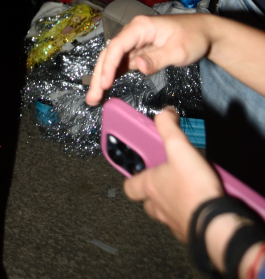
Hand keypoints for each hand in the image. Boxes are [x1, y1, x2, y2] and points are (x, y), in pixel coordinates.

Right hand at [87, 13, 216, 104]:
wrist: (204, 32)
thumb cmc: (193, 38)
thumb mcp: (179, 50)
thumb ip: (157, 59)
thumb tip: (137, 67)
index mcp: (141, 27)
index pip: (118, 46)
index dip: (109, 65)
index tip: (104, 84)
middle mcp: (133, 32)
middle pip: (110, 53)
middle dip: (99, 75)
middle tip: (92, 98)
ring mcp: (135, 41)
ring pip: (113, 59)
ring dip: (103, 77)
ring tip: (94, 98)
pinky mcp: (139, 50)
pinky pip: (122, 62)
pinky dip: (113, 75)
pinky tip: (106, 87)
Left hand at [124, 109, 221, 244]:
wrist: (215, 223)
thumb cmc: (194, 188)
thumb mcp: (179, 148)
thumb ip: (168, 127)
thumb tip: (165, 113)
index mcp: (151, 186)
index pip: (130, 186)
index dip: (132, 177)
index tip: (138, 168)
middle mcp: (159, 207)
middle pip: (148, 201)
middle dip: (154, 190)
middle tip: (166, 177)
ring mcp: (173, 222)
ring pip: (166, 213)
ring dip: (172, 202)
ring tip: (186, 189)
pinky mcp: (190, 231)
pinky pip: (185, 222)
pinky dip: (190, 213)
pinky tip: (200, 204)